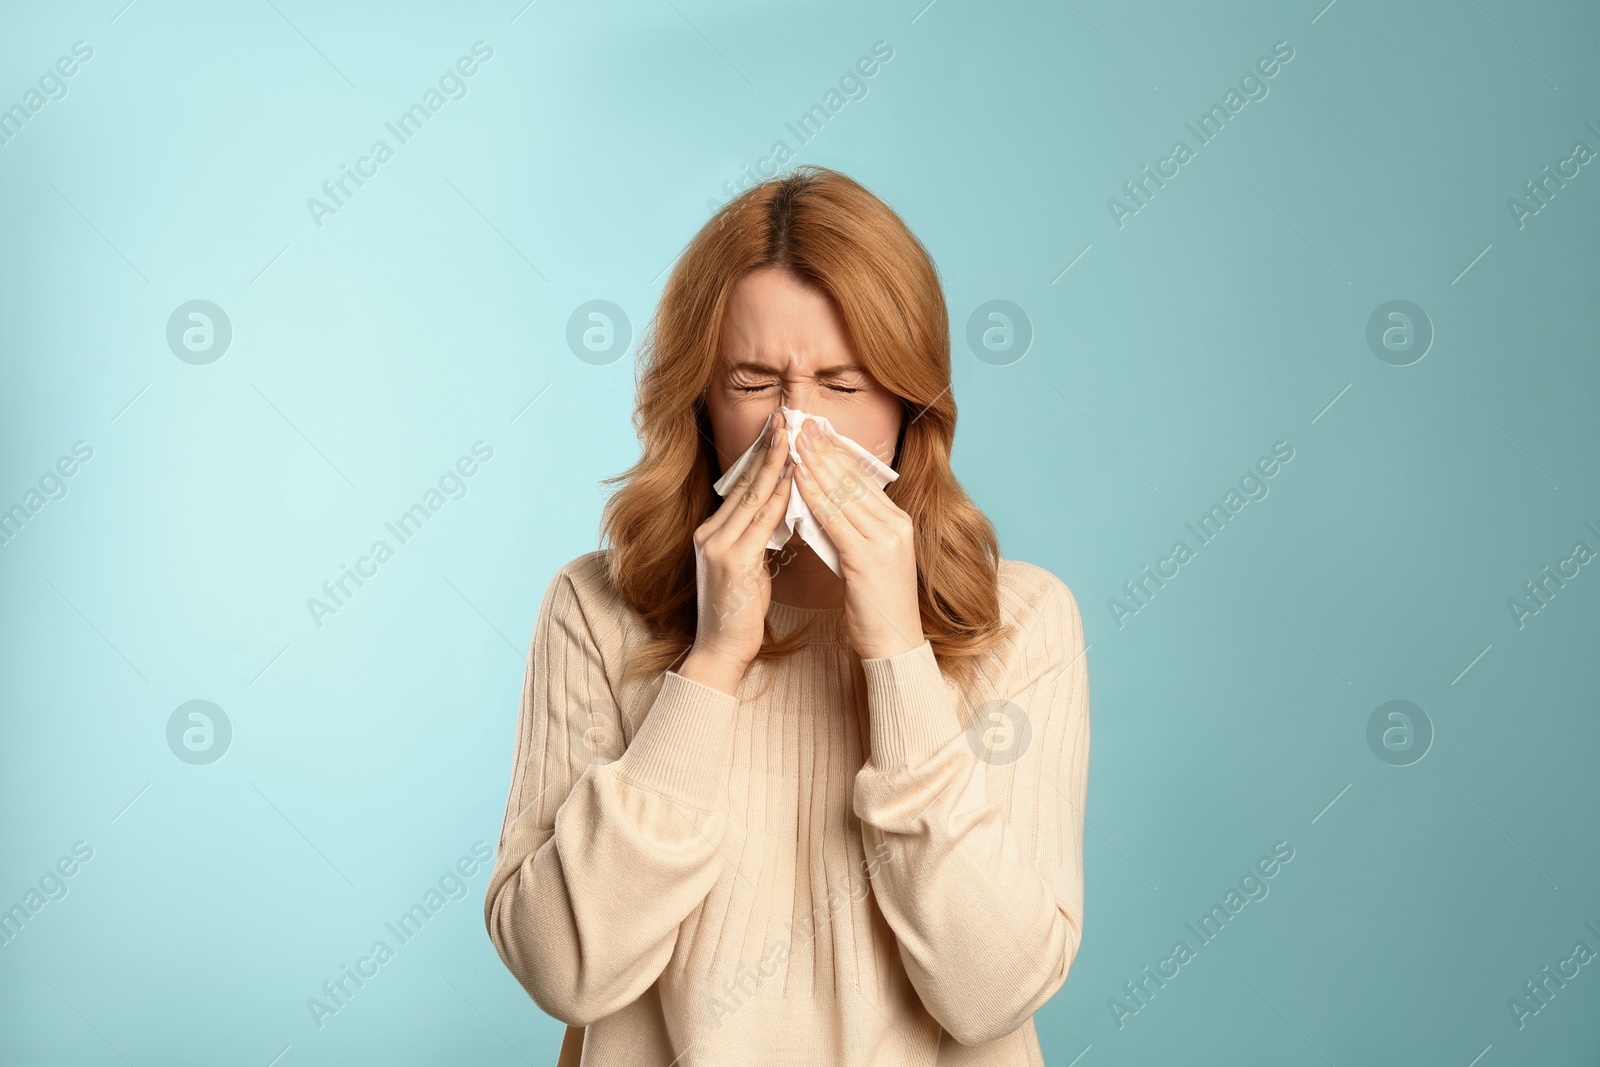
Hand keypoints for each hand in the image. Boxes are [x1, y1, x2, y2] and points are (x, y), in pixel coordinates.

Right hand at [687, 410, 794, 678]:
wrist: (721, 650)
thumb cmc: (739, 613)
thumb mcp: (748, 567)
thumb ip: (758, 538)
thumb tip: (781, 513)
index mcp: (713, 532)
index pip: (741, 485)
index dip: (761, 456)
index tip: (779, 430)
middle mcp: (711, 532)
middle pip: (744, 482)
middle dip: (767, 448)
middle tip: (785, 417)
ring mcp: (719, 545)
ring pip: (753, 495)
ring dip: (775, 462)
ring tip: (792, 435)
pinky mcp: (732, 560)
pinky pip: (761, 522)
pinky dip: (779, 497)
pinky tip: (795, 479)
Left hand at [792, 420, 924, 659]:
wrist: (894, 644)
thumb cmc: (877, 606)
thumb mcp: (868, 559)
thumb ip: (853, 530)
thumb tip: (824, 504)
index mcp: (899, 523)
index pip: (863, 480)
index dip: (839, 454)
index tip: (817, 433)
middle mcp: (896, 525)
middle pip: (854, 479)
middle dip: (826, 450)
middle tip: (803, 425)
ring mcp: (885, 539)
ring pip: (844, 493)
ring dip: (817, 465)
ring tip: (796, 442)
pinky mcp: (869, 557)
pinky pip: (836, 519)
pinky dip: (815, 496)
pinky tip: (798, 479)